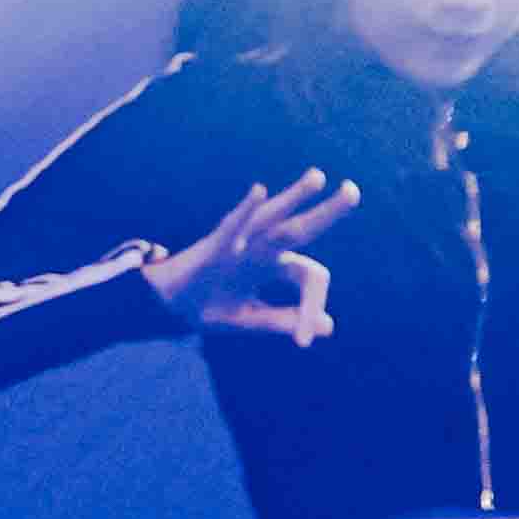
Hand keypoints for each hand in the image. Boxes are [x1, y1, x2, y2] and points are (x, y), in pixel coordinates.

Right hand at [145, 171, 361, 346]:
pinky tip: (259, 191)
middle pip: (300, 229)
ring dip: (293, 198)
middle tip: (353, 191)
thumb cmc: (210, 306)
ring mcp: (239, 246)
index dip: (310, 309)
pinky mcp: (213, 249)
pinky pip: (232, 226)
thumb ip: (285, 319)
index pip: (309, 278)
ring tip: (318, 177)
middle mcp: (261, 250)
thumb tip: (329, 326)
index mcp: (273, 266)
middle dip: (328, 213)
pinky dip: (246, 209)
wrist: (166, 307)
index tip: (304, 340)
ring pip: (272, 220)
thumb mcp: (250, 318)